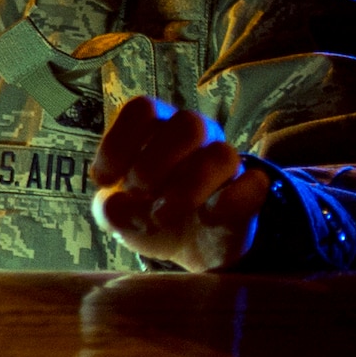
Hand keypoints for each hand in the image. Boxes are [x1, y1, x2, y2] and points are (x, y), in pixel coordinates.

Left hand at [89, 96, 270, 270]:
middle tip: (137, 193)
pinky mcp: (249, 192)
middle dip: (153, 163)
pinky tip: (207, 218)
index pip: (144, 109)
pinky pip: (253, 185)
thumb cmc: (150, 212)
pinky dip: (227, 204)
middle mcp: (198, 136)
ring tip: (160, 216)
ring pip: (220, 155)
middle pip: (188, 124)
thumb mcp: (119, 214)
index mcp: (160, 127)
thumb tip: (115, 206)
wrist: (191, 247)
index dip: (118, 142)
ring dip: (185, 190)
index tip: (102, 180)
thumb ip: (109, 209)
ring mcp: (227, 163)